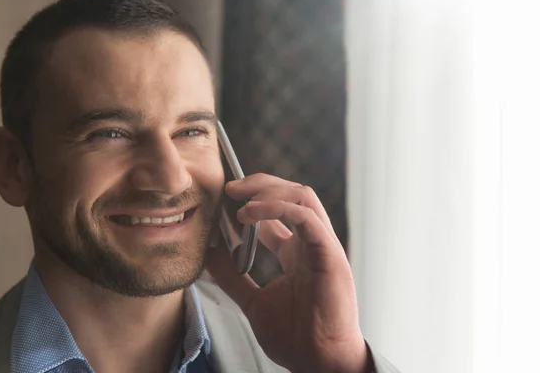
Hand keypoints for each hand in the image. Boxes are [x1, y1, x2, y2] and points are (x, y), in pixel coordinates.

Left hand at [206, 173, 370, 372]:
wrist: (318, 361)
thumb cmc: (295, 336)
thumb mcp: (254, 301)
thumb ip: (234, 277)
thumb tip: (210, 254)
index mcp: (298, 252)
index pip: (280, 211)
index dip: (255, 199)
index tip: (227, 200)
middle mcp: (311, 243)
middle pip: (292, 194)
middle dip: (261, 185)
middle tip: (230, 188)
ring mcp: (323, 246)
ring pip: (302, 196)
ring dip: (269, 191)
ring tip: (239, 199)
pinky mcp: (329, 254)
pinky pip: (306, 217)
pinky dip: (278, 208)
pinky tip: (251, 215)